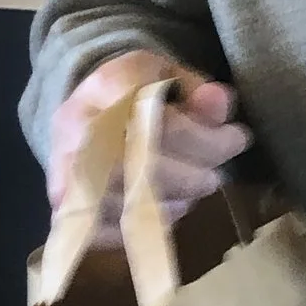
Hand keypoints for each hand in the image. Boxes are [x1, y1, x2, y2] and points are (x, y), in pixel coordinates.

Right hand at [47, 49, 249, 228]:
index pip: (165, 124)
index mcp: (106, 89)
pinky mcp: (68, 211)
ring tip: (195, 186)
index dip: (208, 138)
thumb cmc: (132, 92)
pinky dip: (152, 225)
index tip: (238, 138)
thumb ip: (196, 88)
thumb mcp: (166, 74)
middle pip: (152, 169)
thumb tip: (220, 105)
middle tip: (216, 173)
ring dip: (181, 200)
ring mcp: (68, 176)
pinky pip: (120, 231)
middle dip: (197, 174)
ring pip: (138, 206)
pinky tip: (166, 206)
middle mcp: (79, 134)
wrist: (79, 114)